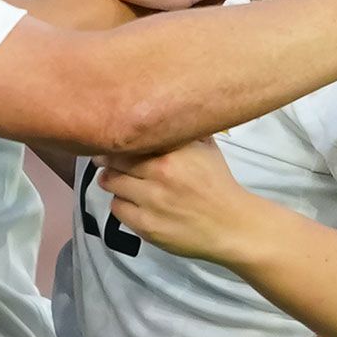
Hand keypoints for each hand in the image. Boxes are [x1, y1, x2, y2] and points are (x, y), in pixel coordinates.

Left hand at [99, 140, 257, 265]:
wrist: (231, 226)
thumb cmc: (218, 185)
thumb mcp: (206, 148)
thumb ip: (183, 130)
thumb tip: (161, 110)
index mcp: (175, 152)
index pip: (130, 138)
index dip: (117, 138)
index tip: (111, 137)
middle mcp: (161, 174)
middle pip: (114, 159)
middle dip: (107, 158)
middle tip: (105, 158)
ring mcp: (152, 201)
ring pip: (111, 182)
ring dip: (111, 180)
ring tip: (117, 180)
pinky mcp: (146, 225)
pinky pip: (117, 208)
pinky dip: (120, 203)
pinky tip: (131, 201)